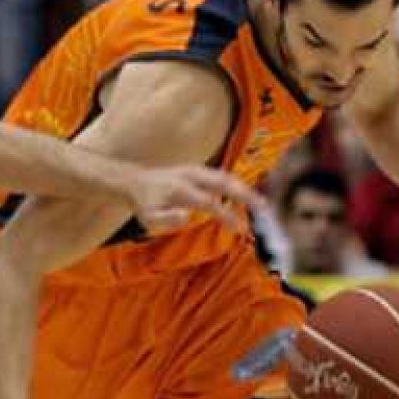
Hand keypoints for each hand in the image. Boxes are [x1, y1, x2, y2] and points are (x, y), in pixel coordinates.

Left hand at [126, 165, 263, 234]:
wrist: (134, 181)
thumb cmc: (143, 204)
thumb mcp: (148, 217)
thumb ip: (166, 219)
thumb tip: (187, 217)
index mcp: (180, 189)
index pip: (210, 202)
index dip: (226, 215)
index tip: (239, 228)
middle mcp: (190, 176)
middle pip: (223, 182)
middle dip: (245, 194)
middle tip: (263, 207)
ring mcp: (194, 170)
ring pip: (224, 176)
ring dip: (242, 187)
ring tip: (259, 202)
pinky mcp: (196, 170)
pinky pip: (219, 175)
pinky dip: (234, 184)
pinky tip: (244, 195)